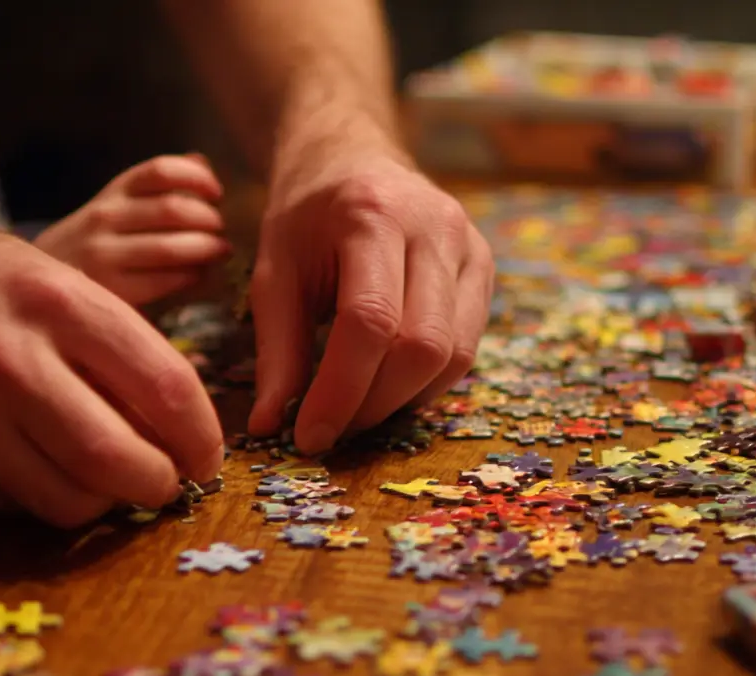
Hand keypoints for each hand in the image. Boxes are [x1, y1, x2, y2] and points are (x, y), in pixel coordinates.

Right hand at [0, 217, 224, 526]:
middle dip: (160, 484)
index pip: (165, 384)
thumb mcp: (53, 280)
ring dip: (106, 502)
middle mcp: (12, 361)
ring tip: (108, 480)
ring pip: (70, 500)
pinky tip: (40, 464)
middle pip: (118, 459)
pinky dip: (45, 495)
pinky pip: (18, 503)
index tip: (207, 454)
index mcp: (58, 303)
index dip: (201, 434)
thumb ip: (113, 344)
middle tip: (166, 482)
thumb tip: (179, 424)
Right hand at [34, 154, 231, 304]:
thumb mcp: (119, 204)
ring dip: (207, 249)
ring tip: (220, 252)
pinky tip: (198, 275)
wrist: (40, 280)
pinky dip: (191, 276)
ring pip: (171, 247)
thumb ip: (158, 186)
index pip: (160, 170)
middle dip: (209, 220)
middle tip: (222, 230)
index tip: (216, 193)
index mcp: (114, 192)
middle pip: (173, 210)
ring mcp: (104, 254)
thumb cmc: (98, 240)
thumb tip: (203, 162)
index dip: (197, 178)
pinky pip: (164, 281)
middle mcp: (106, 217)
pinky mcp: (110, 290)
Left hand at [247, 138, 493, 452]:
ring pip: (454, 355)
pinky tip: (387, 386)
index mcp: (373, 214)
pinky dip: (425, 383)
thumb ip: (276, 350)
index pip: (370, 322)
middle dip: (374, 404)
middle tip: (332, 428)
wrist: (351, 158)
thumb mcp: (273, 272)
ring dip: (402, 400)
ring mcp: (471, 246)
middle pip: (422, 346)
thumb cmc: (307, 216)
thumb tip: (270, 426)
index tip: (308, 436)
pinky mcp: (484, 269)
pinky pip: (466, 347)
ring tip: (356, 410)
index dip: (341, 391)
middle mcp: (436, 227)